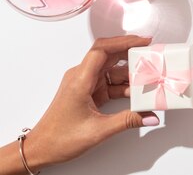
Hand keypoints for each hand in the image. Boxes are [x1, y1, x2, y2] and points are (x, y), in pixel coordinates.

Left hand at [16, 36, 158, 172]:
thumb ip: (128, 120)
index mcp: (79, 80)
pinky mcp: (89, 92)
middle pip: (109, 55)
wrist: (41, 149)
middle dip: (130, 53)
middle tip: (150, 53)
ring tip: (148, 76)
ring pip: (112, 70)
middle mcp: (81, 77)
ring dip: (129, 73)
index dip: (124, 42)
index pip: (102, 50)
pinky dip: (124, 86)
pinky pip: (110, 82)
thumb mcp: (98, 130)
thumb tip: (150, 116)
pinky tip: (136, 91)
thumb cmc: (59, 138)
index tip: (143, 42)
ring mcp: (85, 84)